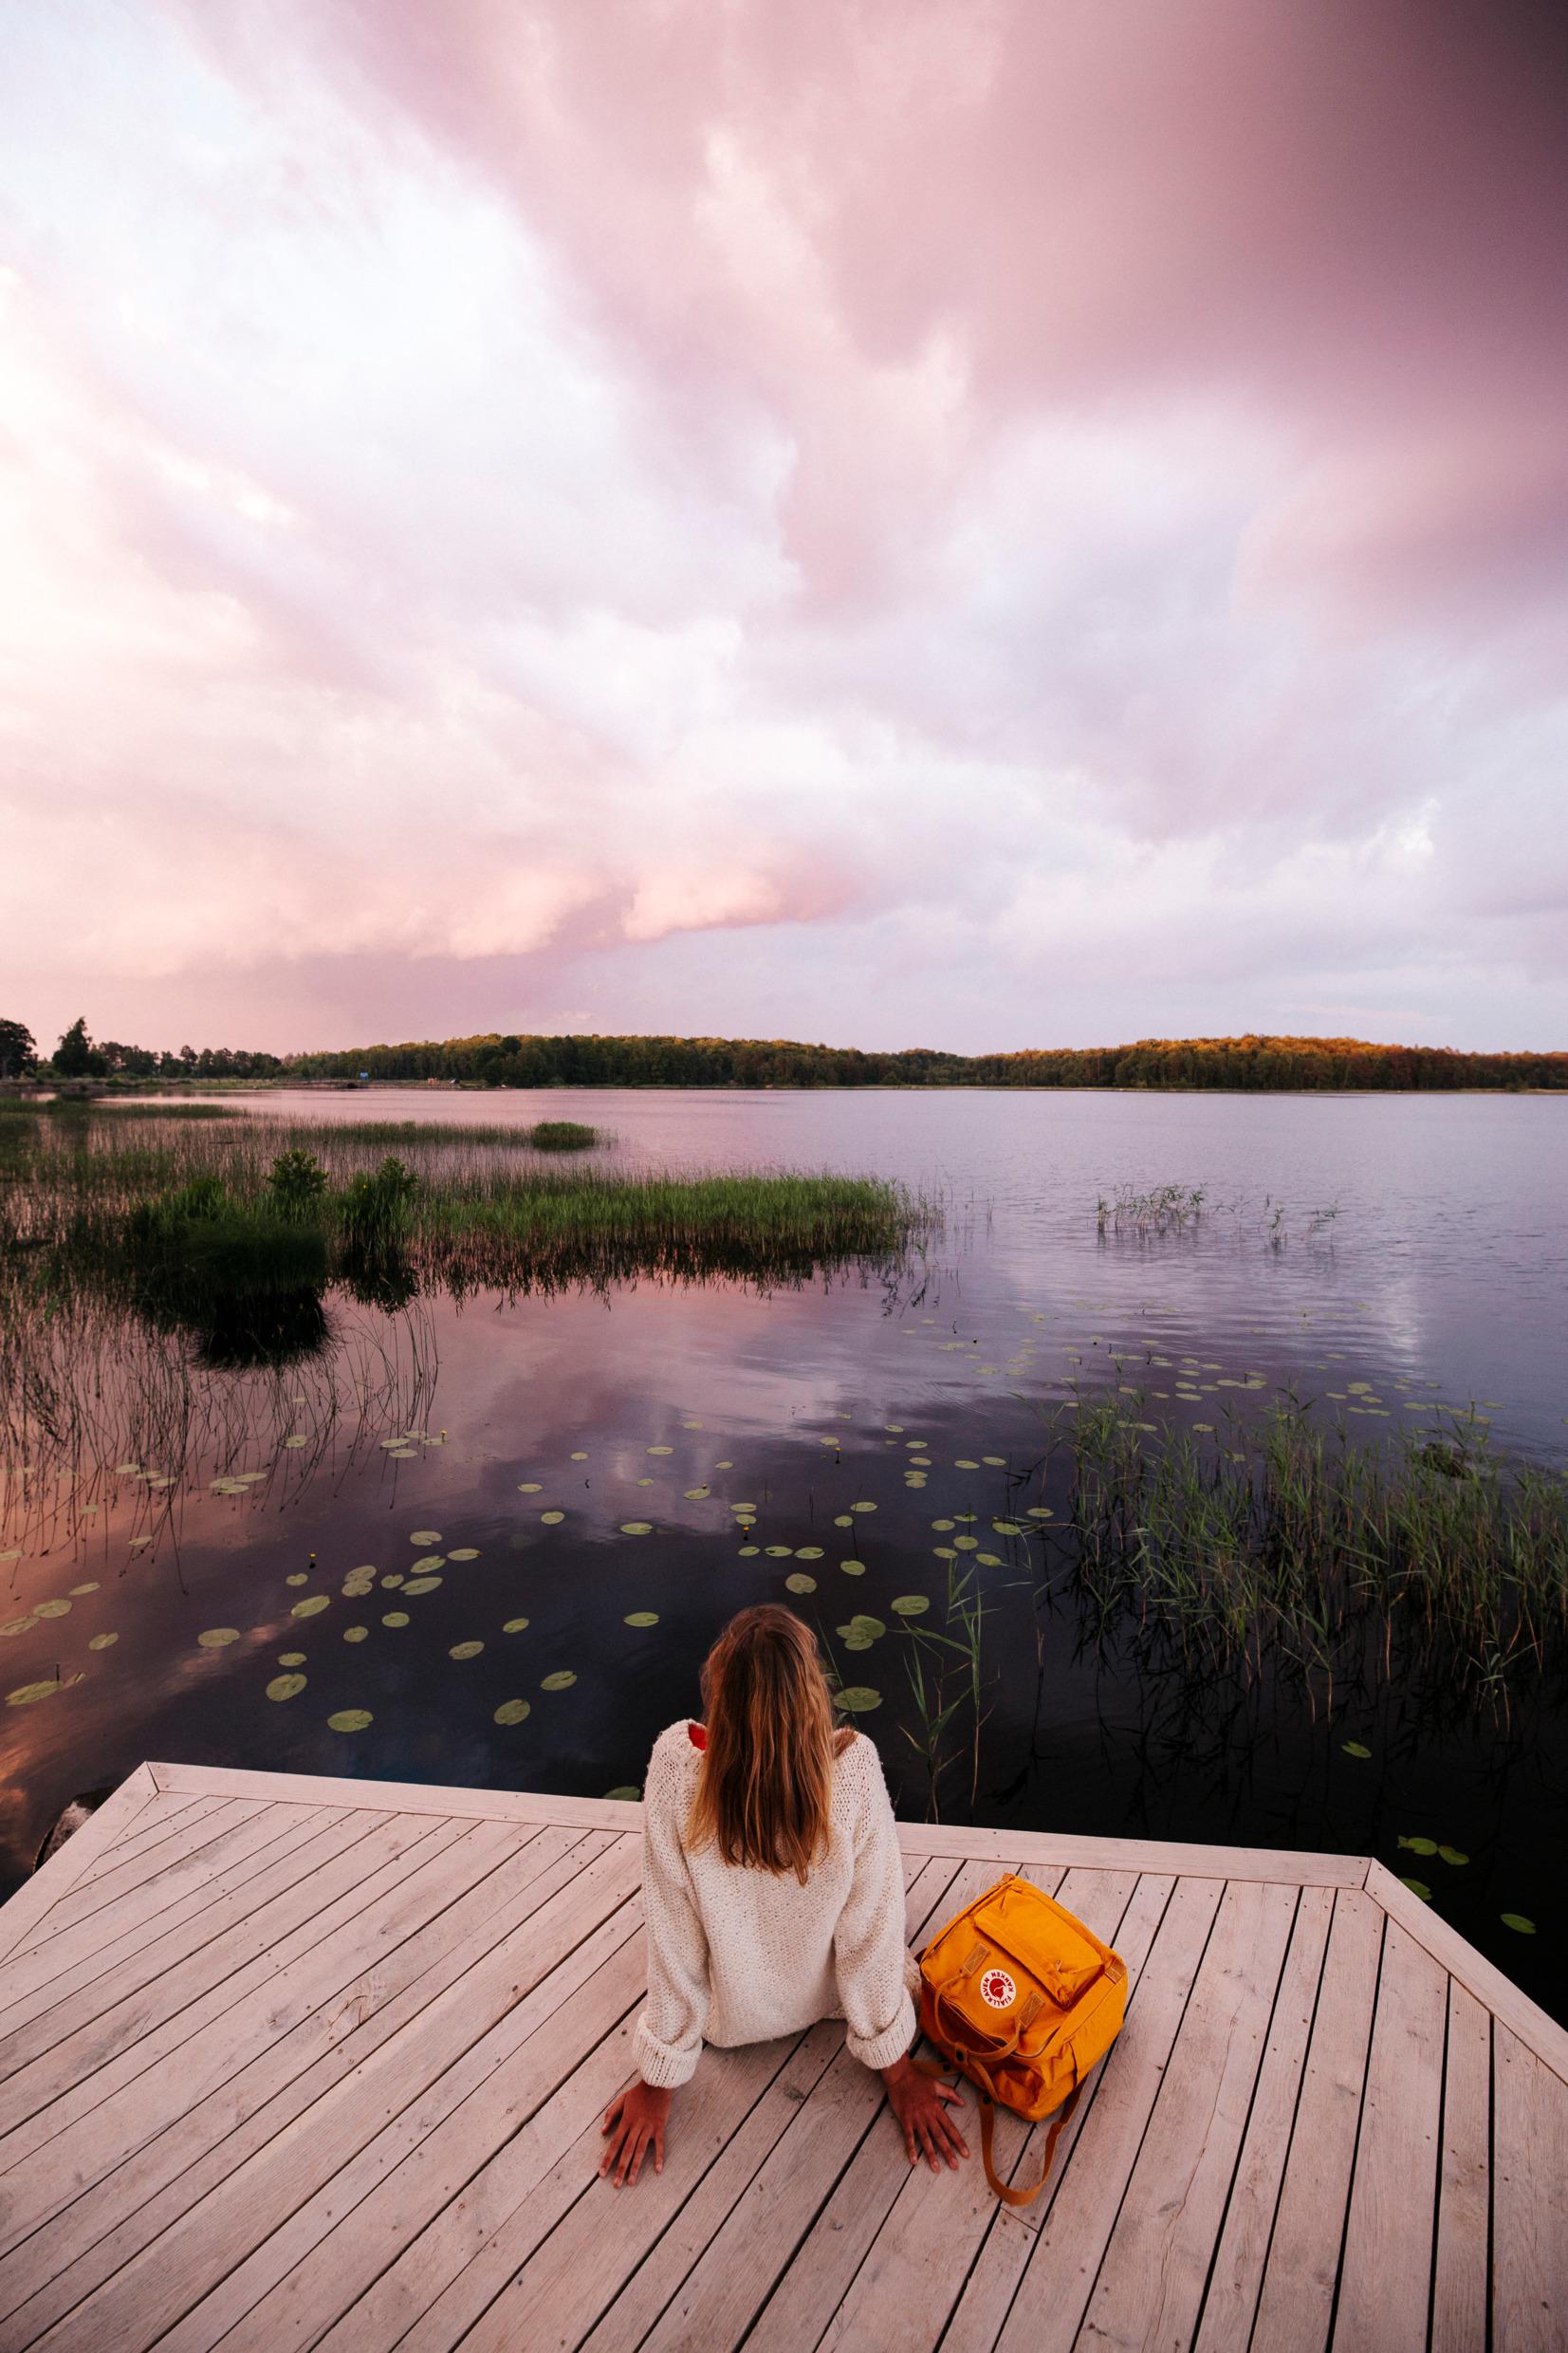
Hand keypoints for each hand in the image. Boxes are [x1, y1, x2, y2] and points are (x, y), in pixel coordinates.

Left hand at [599, 2079, 671, 2186]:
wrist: (657, 2083)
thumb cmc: (639, 2092)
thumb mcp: (622, 2100)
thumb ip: (611, 2115)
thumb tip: (602, 2131)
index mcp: (626, 2121)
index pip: (614, 2143)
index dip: (607, 2159)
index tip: (602, 2173)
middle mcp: (636, 2126)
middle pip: (626, 2150)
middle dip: (620, 2168)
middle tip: (616, 2185)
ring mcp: (648, 2128)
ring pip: (640, 2150)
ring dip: (635, 2167)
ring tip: (631, 2182)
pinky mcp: (660, 2127)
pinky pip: (660, 2145)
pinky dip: (659, 2157)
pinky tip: (657, 2170)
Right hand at [881, 2055, 968, 2171]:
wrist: (900, 2075)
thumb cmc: (918, 2079)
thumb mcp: (937, 2084)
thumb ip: (950, 2094)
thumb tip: (963, 2102)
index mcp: (937, 2108)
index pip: (950, 2128)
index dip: (959, 2141)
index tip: (965, 2154)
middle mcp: (928, 2116)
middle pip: (940, 2137)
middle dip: (948, 2152)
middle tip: (955, 2166)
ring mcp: (916, 2119)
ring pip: (926, 2140)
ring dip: (931, 2154)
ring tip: (936, 2168)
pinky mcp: (905, 2120)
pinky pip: (909, 2137)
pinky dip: (911, 2149)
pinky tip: (914, 2161)